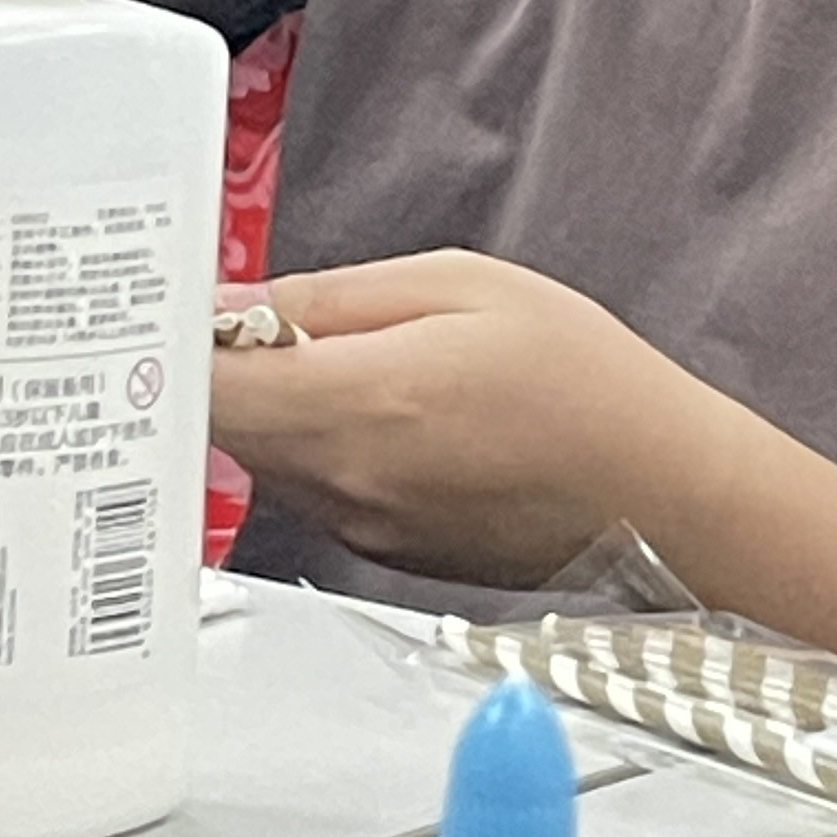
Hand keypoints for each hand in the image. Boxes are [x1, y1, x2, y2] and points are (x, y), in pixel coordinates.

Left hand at [206, 251, 725, 590]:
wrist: (667, 498)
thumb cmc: (584, 380)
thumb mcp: (462, 285)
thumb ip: (338, 298)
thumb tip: (246, 307)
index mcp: (358, 408)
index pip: (210, 390)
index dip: (174, 343)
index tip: (169, 301)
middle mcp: (346, 485)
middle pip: (226, 429)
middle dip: (217, 369)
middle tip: (230, 307)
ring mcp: (366, 529)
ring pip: (270, 459)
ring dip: (271, 405)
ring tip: (315, 344)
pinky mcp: (391, 550)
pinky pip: (320, 486)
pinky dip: (320, 440)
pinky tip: (374, 399)